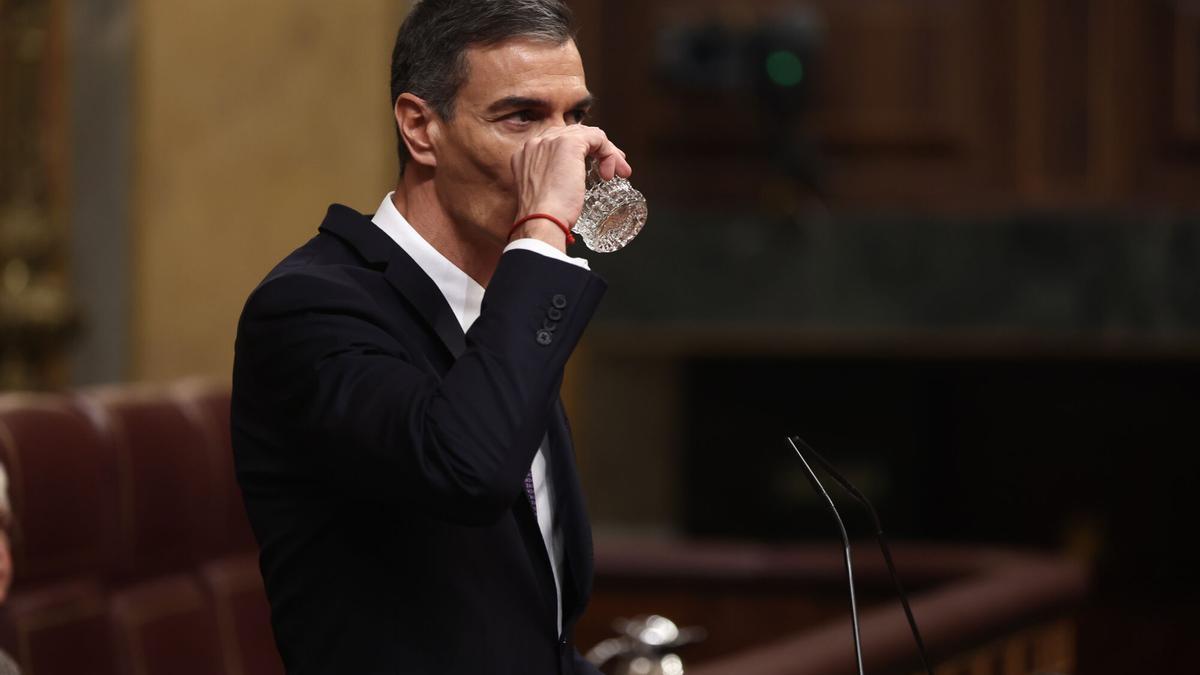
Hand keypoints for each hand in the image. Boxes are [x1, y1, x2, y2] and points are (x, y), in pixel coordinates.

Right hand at [510, 125, 631, 238]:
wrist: (541, 221)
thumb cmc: (543, 218)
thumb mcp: (543, 196)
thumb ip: (550, 183)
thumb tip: (567, 185)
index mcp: (525, 155)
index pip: (557, 141)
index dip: (579, 152)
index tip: (593, 167)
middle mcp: (535, 143)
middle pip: (573, 135)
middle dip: (595, 150)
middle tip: (611, 168)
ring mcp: (551, 141)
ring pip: (587, 135)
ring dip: (606, 153)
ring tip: (619, 172)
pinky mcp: (569, 144)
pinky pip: (597, 138)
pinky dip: (609, 152)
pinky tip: (612, 170)